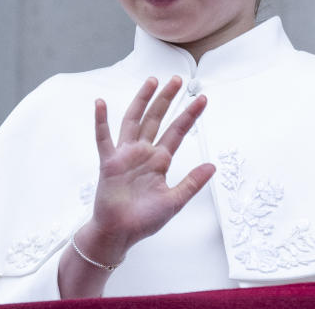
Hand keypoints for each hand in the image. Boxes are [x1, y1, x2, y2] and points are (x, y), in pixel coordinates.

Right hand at [61, 76, 213, 296]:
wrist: (119, 234)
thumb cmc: (144, 220)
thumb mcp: (174, 201)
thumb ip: (192, 183)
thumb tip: (213, 166)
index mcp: (160, 160)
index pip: (178, 131)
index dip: (189, 115)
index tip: (202, 99)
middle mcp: (143, 153)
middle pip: (156, 118)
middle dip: (167, 99)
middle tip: (177, 79)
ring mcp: (125, 155)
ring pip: (134, 121)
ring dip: (142, 101)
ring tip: (151, 81)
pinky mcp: (108, 163)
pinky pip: (103, 138)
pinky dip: (101, 120)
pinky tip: (101, 103)